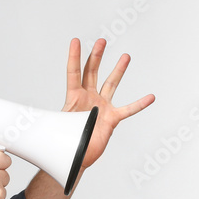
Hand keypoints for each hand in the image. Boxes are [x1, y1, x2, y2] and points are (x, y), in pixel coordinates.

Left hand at [63, 38, 154, 168]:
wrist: (76, 158)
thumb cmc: (65, 143)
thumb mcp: (57, 128)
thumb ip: (56, 121)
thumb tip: (47, 120)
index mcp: (73, 98)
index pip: (73, 73)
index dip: (74, 57)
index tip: (76, 41)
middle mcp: (88, 98)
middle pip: (92, 72)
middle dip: (97, 56)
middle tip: (102, 41)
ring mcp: (101, 107)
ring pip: (111, 84)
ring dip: (118, 70)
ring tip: (126, 56)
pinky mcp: (112, 119)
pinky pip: (128, 109)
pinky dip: (139, 104)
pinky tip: (150, 97)